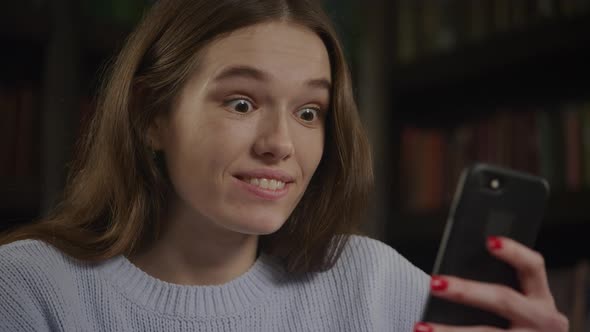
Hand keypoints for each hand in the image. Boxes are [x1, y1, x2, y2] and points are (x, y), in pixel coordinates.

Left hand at [414, 236, 568, 331]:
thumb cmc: (514, 325)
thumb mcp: (515, 307)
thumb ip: (492, 290)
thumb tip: (446, 279)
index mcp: (541, 299)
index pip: (532, 266)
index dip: (514, 252)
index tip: (489, 241)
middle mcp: (544, 321)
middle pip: (504, 299)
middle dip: (466, 291)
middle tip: (433, 283)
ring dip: (450, 331)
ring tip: (420, 327)